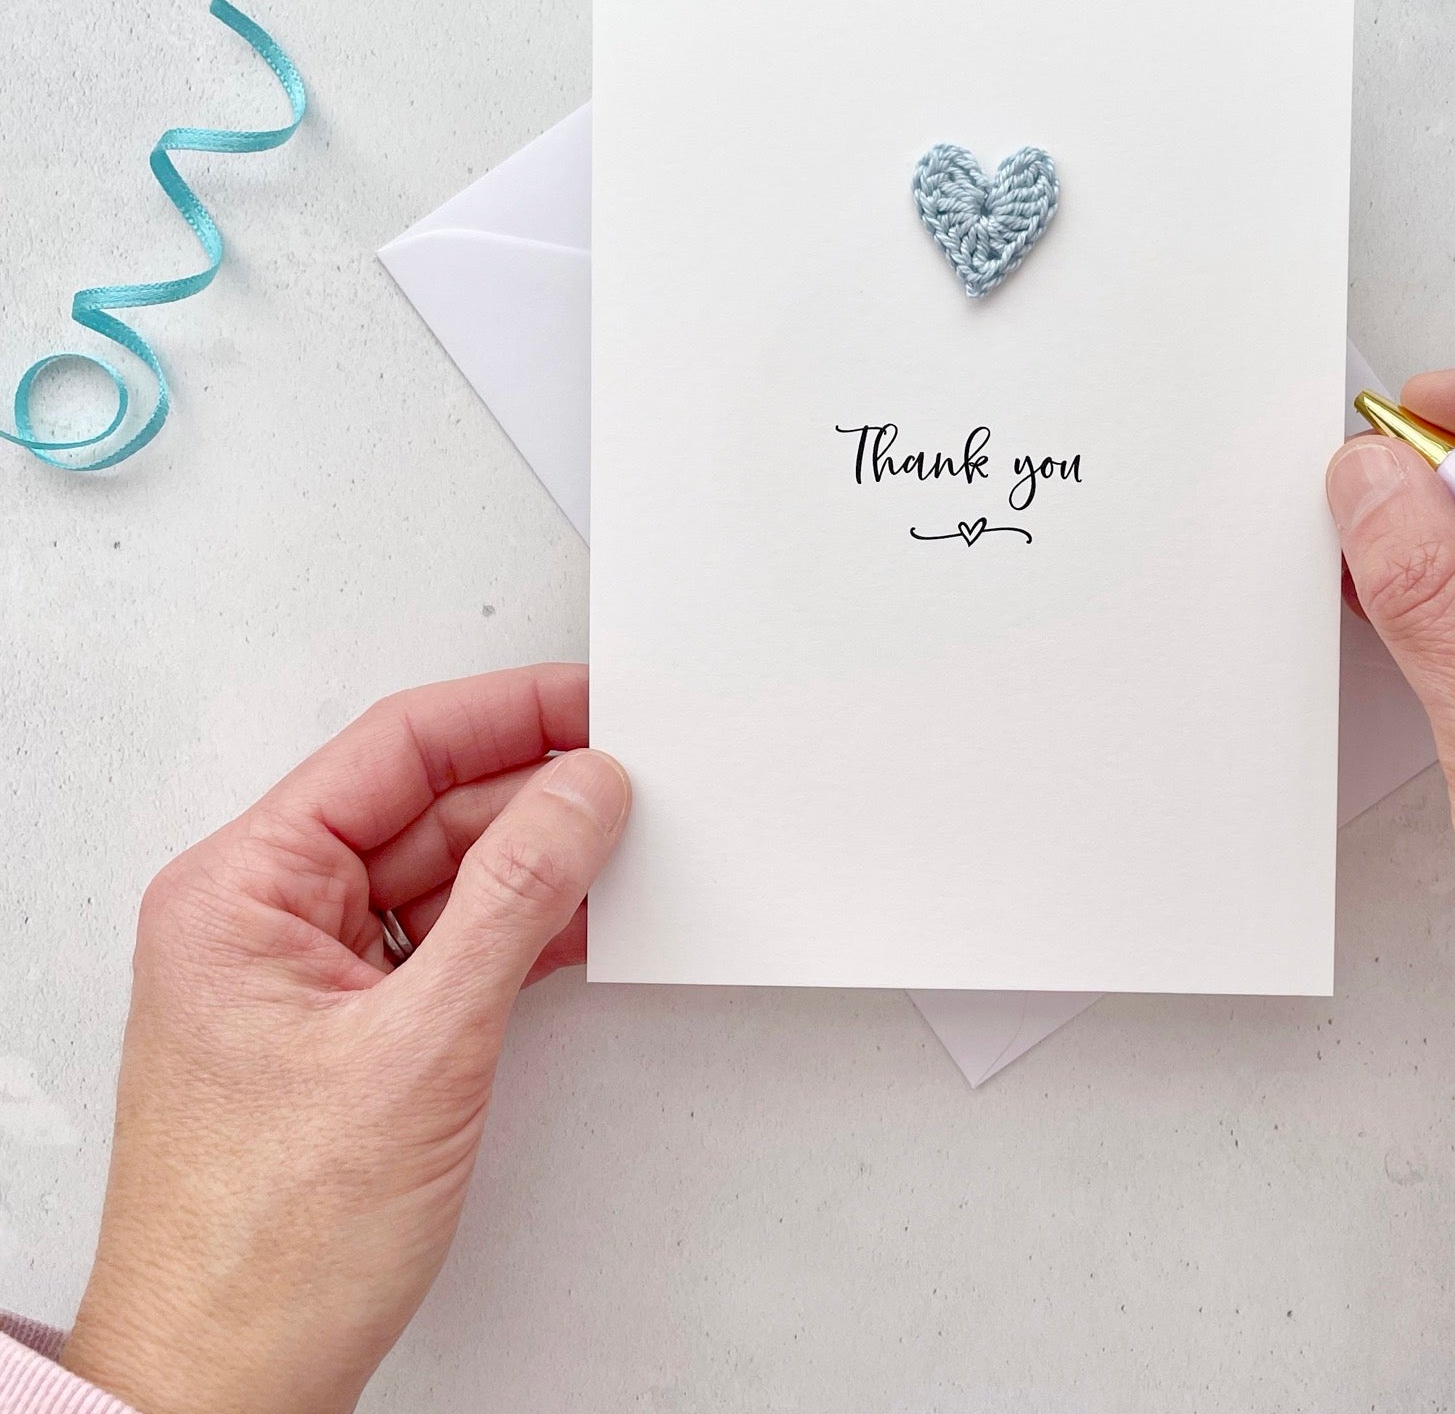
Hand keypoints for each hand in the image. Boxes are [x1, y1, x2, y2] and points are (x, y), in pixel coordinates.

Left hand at [59, 665, 629, 1413]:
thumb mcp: (419, 1047)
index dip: (506, 714)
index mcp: (241, 890)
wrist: (228, 1387)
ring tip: (622, 850)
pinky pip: (448, 939)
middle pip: (426, 806)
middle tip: (634, 782)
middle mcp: (266, 917)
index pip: (394, 750)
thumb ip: (514, 901)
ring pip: (445, 874)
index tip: (593, 702)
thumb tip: (581, 793)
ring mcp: (309, 974)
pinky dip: (520, 928)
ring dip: (535, 863)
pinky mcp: (352, 1026)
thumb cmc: (264, 1250)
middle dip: (534, 790)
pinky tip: (581, 919)